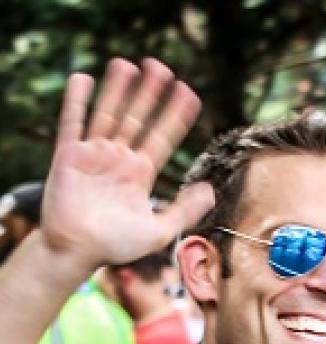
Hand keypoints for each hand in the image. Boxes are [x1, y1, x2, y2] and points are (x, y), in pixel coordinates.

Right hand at [40, 57, 213, 273]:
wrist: (78, 251)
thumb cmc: (116, 245)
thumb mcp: (160, 230)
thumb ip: (185, 210)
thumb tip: (211, 191)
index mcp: (141, 173)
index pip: (163, 137)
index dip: (175, 116)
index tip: (188, 93)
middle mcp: (119, 159)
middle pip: (138, 118)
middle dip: (149, 94)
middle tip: (161, 67)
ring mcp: (94, 154)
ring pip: (109, 114)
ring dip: (118, 89)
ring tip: (129, 64)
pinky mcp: (69, 155)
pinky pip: (73, 122)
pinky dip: (77, 101)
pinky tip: (84, 79)